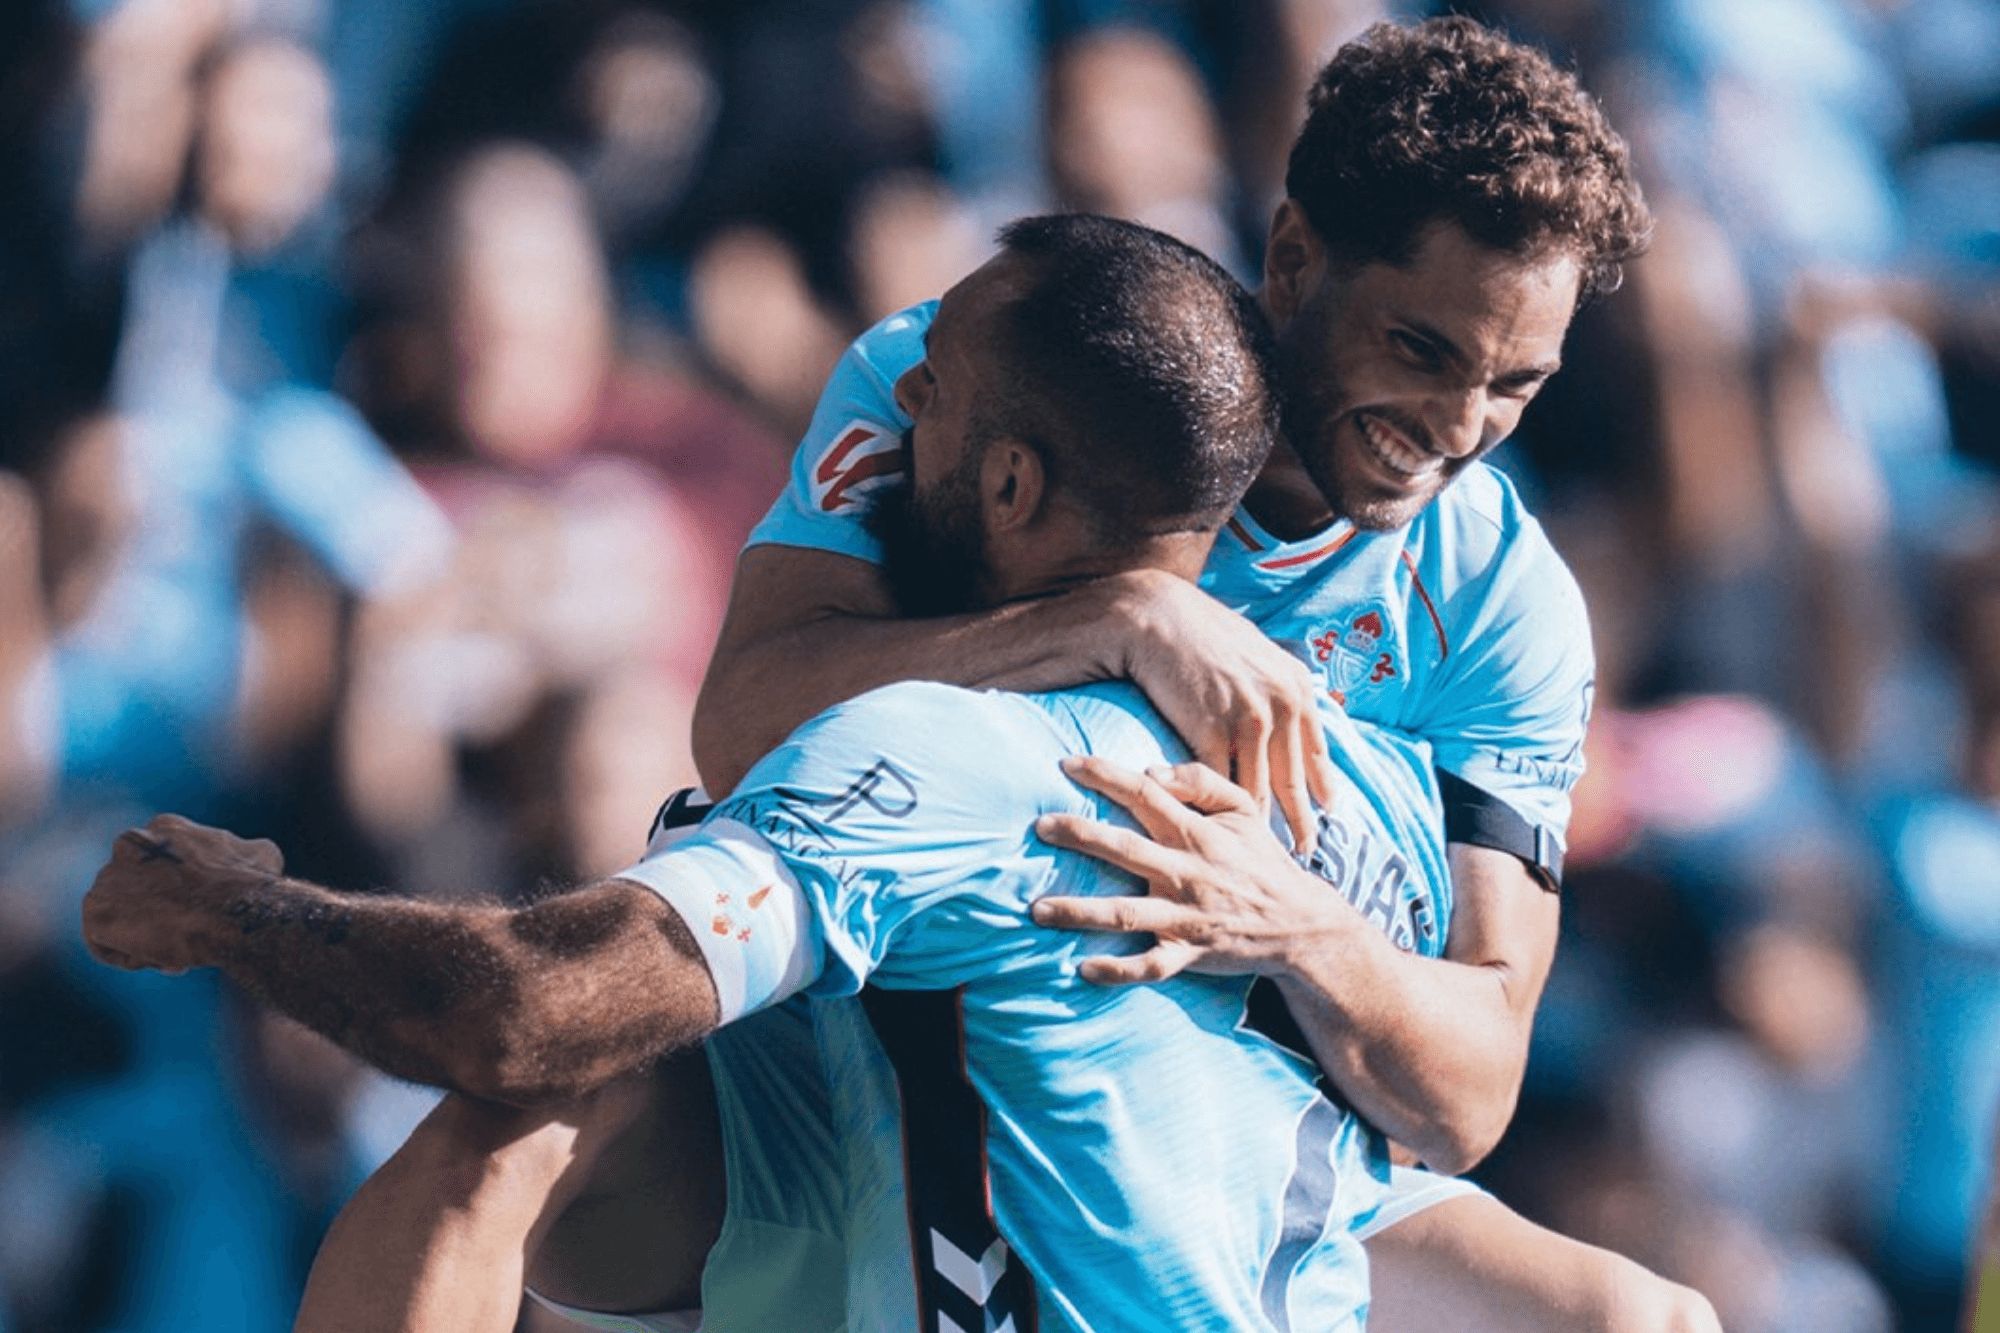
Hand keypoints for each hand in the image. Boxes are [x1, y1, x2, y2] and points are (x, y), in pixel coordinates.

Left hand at [81, 814, 283, 973]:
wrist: (234, 912)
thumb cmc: (252, 886)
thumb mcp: (260, 855)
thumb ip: (242, 852)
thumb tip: (255, 856)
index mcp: (163, 828)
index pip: (157, 864)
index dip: (179, 892)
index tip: (199, 910)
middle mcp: (128, 845)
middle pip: (135, 890)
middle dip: (155, 913)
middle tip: (186, 933)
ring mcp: (107, 878)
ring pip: (120, 917)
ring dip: (145, 936)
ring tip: (179, 948)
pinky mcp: (97, 914)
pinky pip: (105, 943)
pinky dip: (132, 956)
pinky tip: (164, 957)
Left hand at [1031, 756, 1347, 983]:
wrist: (1301, 924)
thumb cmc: (1261, 861)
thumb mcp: (1244, 810)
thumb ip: (1200, 781)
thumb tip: (1150, 769)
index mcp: (1196, 833)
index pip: (1145, 794)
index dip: (1105, 775)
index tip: (1066, 763)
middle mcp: (1186, 872)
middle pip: (1125, 849)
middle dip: (1081, 836)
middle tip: (1039, 827)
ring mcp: (1186, 916)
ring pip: (1127, 913)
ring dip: (1081, 912)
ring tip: (1037, 909)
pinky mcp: (1190, 953)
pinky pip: (1151, 966)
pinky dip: (1119, 970)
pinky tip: (1083, 968)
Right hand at [1099, 571, 1337, 849]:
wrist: (1159, 617)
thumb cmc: (1203, 635)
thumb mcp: (1259, 655)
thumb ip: (1279, 687)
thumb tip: (1292, 711)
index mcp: (1297, 689)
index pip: (1315, 753)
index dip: (1320, 791)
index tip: (1325, 818)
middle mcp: (1282, 705)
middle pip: (1292, 782)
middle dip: (1300, 822)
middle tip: (1304, 852)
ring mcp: (1248, 720)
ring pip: (1257, 789)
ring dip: (1257, 825)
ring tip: (1257, 851)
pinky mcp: (1212, 731)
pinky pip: (1219, 781)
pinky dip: (1215, 808)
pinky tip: (1215, 829)